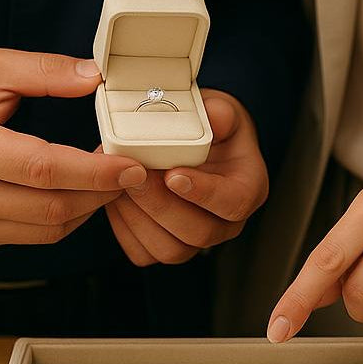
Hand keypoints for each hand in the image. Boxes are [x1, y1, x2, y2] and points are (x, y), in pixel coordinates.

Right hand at [0, 48, 146, 246]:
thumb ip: (44, 71)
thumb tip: (95, 77)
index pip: (45, 168)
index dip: (95, 171)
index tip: (132, 166)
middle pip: (53, 207)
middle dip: (102, 193)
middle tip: (131, 173)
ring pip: (49, 230)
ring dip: (88, 208)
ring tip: (108, 182)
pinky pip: (33, 237)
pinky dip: (64, 219)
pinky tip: (77, 194)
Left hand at [106, 89, 268, 264]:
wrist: (192, 143)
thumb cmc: (209, 129)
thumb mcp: (220, 111)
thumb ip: (220, 114)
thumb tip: (215, 118)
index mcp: (246, 189)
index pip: (234, 203)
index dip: (203, 193)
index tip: (173, 175)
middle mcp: (225, 222)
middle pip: (200, 233)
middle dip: (161, 205)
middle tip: (136, 176)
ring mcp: (196, 239)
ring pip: (170, 250)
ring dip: (140, 218)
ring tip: (120, 185)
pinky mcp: (166, 245)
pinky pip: (144, 253)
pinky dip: (125, 228)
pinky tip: (116, 198)